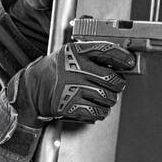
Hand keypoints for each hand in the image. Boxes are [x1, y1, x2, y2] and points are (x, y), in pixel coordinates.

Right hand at [8, 40, 135, 124]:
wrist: (32, 91)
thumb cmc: (54, 72)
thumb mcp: (68, 53)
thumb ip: (89, 51)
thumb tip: (117, 56)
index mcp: (76, 52)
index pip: (106, 49)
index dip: (122, 56)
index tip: (129, 61)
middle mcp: (75, 69)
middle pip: (111, 78)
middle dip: (118, 84)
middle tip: (116, 85)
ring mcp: (73, 88)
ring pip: (107, 97)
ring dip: (110, 100)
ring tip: (105, 97)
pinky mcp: (71, 106)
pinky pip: (98, 111)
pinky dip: (101, 111)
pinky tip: (98, 107)